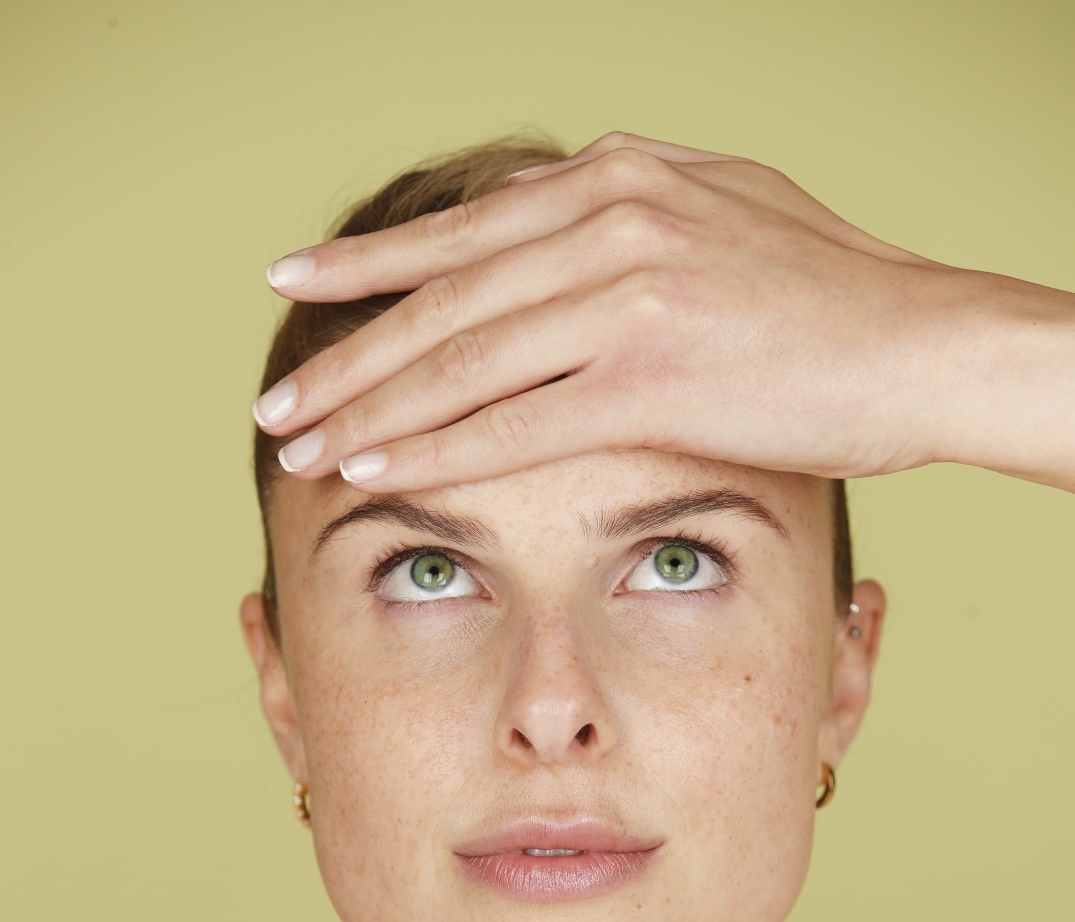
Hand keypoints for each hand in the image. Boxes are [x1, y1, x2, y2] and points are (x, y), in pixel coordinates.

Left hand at [253, 130, 971, 490]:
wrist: (926, 343)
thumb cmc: (832, 293)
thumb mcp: (721, 205)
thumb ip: (623, 202)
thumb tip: (536, 204)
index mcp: (621, 175)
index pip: (463, 230)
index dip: (369, 266)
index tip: (296, 288)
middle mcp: (612, 219)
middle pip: (443, 299)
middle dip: (347, 353)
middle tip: (277, 400)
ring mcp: (630, 293)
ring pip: (464, 360)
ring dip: (370, 406)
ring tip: (303, 444)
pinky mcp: (654, 373)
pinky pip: (516, 421)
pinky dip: (438, 447)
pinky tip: (377, 465)